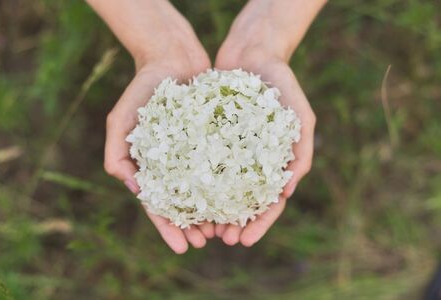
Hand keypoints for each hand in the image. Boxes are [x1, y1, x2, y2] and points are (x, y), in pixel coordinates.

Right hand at [101, 10, 213, 252]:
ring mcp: (196, 153)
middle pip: (185, 204)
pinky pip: (225, 165)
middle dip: (194, 226)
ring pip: (207, 190)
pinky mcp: (216, 139)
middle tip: (208, 242)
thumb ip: (116, 156)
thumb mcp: (120, 122)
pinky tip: (241, 198)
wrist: (172, 58)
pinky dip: (230, 183)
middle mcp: (176, 164)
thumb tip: (134, 189)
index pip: (159, 205)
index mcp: (152, 167)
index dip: (169, 228)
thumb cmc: (141, 90)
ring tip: (225, 229)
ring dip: (214, 211)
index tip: (182, 248)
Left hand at [213, 18, 315, 246]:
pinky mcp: (209, 137)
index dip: (259, 223)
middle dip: (233, 223)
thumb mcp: (300, 117)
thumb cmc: (281, 85)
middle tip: (220, 239)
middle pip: (243, 201)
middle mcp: (251, 161)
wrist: (252, 53)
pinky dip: (196, 181)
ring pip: (220, 188)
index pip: (269, 202)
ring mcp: (230, 151)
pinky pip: (201, 163)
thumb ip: (300, 152)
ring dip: (213, 210)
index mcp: (274, 162)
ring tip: (202, 227)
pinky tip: (186, 196)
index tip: (244, 240)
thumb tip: (287, 192)